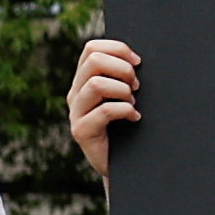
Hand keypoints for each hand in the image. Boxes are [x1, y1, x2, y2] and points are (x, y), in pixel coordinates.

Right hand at [67, 33, 143, 181]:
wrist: (123, 166)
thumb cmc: (127, 128)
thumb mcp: (123, 97)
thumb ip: (122, 77)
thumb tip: (138, 59)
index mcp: (83, 80)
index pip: (91, 48)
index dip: (117, 49)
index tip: (138, 62)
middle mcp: (76, 94)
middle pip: (94, 60)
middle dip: (122, 69)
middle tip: (137, 86)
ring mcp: (76, 113)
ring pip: (96, 83)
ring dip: (123, 90)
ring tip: (133, 103)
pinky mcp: (81, 131)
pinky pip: (104, 111)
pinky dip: (125, 110)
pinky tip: (134, 118)